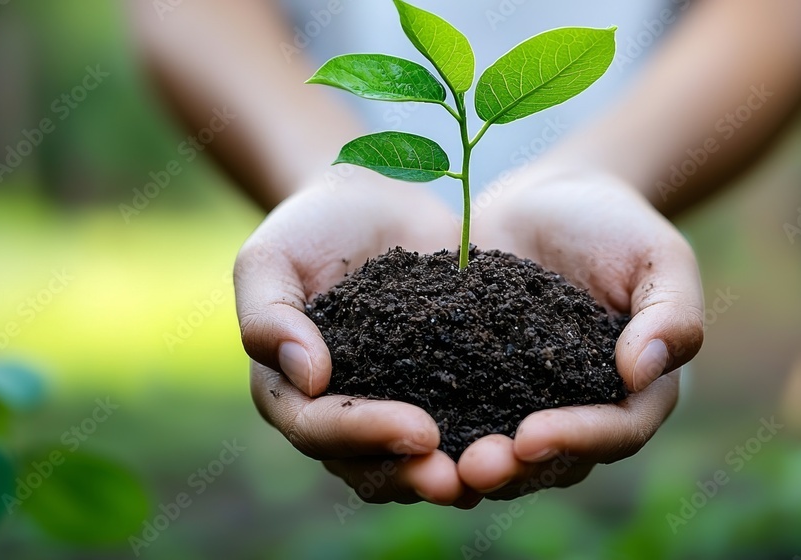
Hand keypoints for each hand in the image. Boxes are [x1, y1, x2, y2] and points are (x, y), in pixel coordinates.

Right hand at [235, 171, 478, 505]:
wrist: (372, 198)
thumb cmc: (311, 226)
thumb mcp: (271, 257)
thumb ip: (268, 314)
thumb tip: (307, 378)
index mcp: (290, 392)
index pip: (317, 429)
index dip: (365, 435)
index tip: (418, 429)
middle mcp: (342, 414)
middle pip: (369, 467)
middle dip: (412, 474)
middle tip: (458, 478)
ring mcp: (395, 407)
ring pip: (418, 463)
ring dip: (457, 476)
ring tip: (500, 470)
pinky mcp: (446, 390)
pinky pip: (465, 427)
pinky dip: (491, 439)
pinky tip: (532, 440)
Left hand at [462, 163, 704, 498]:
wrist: (550, 198)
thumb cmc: (616, 224)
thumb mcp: (658, 257)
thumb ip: (671, 313)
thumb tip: (642, 371)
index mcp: (633, 394)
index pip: (614, 432)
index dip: (576, 440)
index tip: (531, 437)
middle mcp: (577, 412)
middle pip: (552, 462)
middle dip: (512, 470)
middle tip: (472, 469)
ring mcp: (520, 403)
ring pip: (499, 454)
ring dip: (465, 467)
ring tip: (429, 469)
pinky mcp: (471, 383)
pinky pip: (453, 416)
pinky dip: (429, 431)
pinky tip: (394, 429)